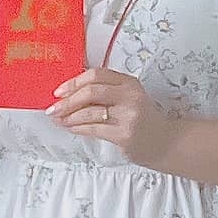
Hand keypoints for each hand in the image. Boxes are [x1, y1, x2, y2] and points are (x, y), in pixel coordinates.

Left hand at [49, 64, 179, 169]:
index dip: (74, 82)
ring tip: (59, 120)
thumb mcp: (128, 97)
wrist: (164, 142)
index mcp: (129, 83)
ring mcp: (128, 116)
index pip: (96, 75)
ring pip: (90, 112)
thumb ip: (106, 91)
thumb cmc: (141, 118)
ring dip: (69, 116)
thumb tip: (69, 93)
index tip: (59, 91)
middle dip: (68, 100)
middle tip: (53, 108)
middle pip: (91, 92)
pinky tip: (71, 128)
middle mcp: (130, 96)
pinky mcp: (124, 135)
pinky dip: (78, 128)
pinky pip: (93, 129)